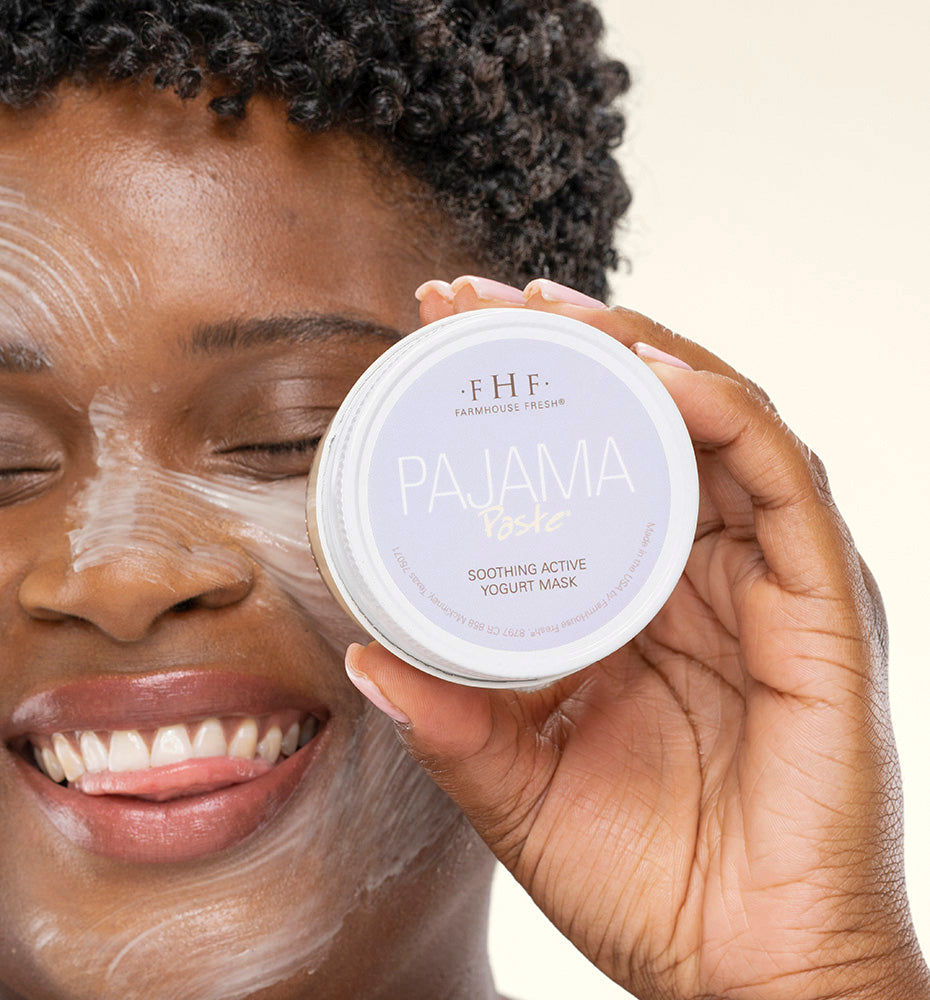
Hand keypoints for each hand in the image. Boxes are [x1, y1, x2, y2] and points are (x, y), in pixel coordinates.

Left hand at [346, 276, 929, 999]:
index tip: (433, 348)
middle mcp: (710, 574)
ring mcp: (770, 580)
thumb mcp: (524, 787)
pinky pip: (781, 478)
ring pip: (715, 420)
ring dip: (634, 351)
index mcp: (645, 606)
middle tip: (469, 301)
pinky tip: (648, 376)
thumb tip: (365, 659)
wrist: (750, 976)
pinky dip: (717, 414)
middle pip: (646, 419)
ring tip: (547, 311)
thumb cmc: (650, 882)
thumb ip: (457, 724)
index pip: (590, 464)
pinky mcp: (825, 604)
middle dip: (565, 345)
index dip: (522, 400)